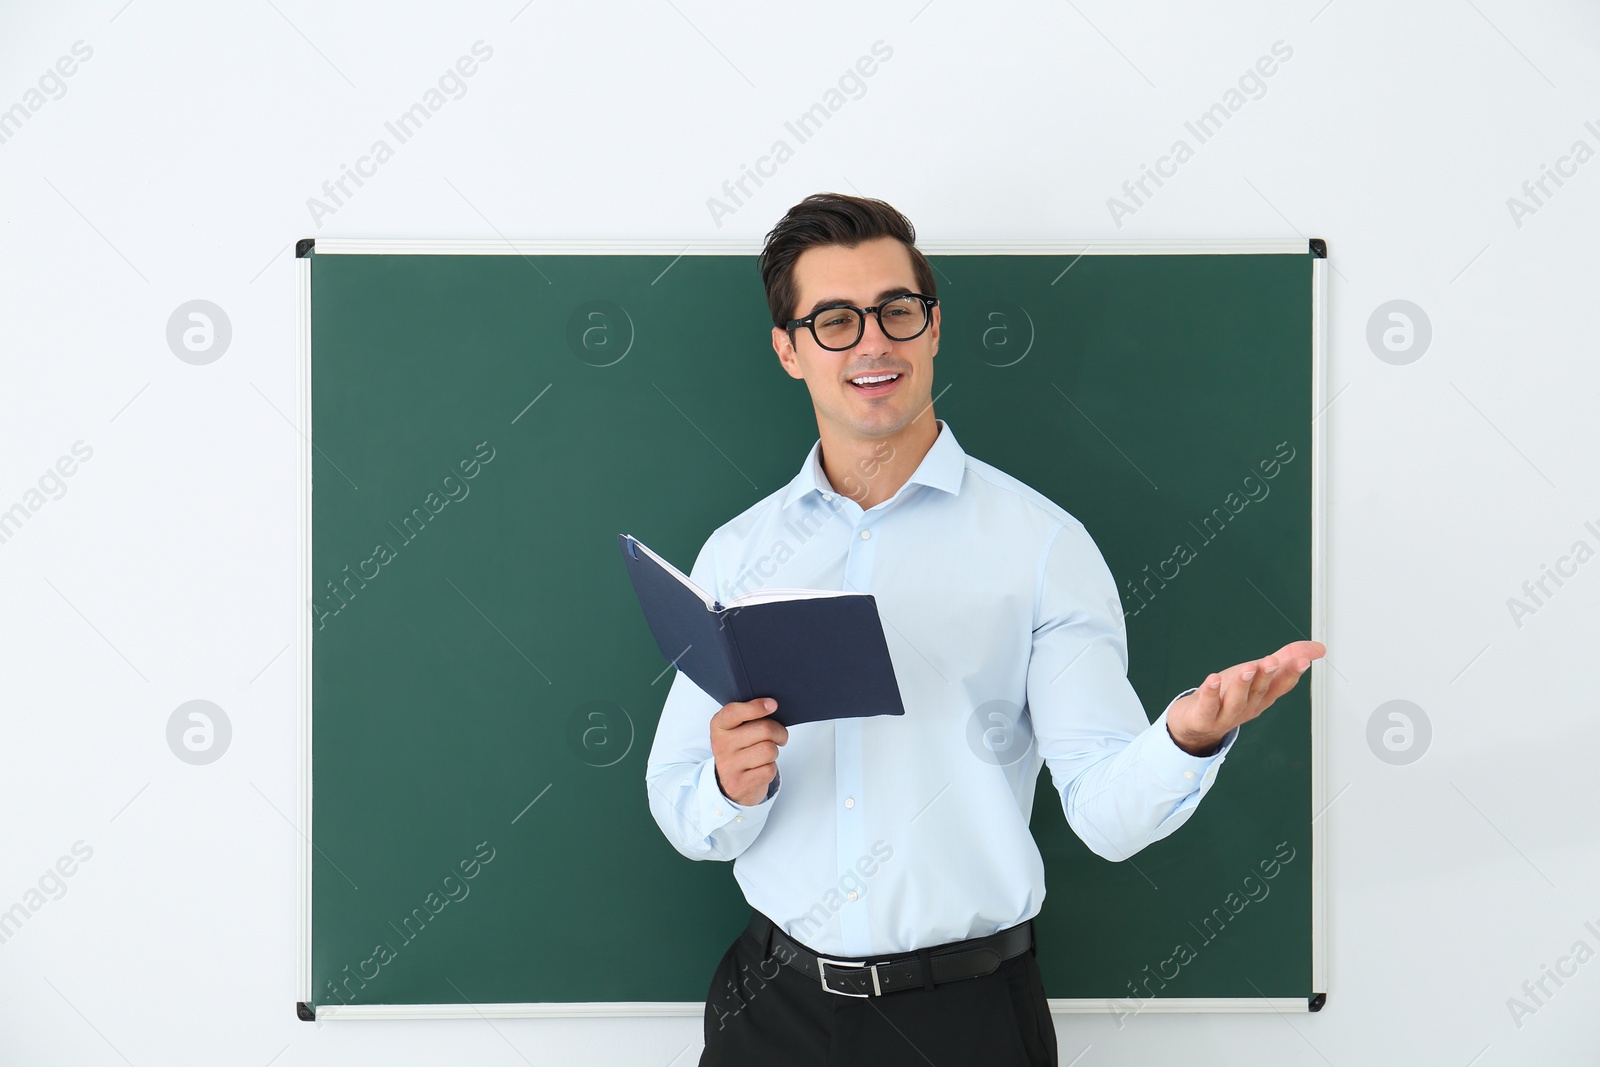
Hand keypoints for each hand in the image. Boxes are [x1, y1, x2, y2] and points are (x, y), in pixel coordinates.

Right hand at [710, 698, 787, 806]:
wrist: (729, 783)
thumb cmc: (739, 750)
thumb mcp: (736, 729)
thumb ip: (749, 716)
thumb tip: (772, 706)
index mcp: (719, 726)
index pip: (735, 712)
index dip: (756, 707)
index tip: (773, 704)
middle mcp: (721, 744)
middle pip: (764, 729)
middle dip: (779, 732)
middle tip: (779, 736)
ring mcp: (729, 765)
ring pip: (769, 750)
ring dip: (774, 752)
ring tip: (767, 753)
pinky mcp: (739, 783)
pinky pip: (769, 770)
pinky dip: (771, 768)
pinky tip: (761, 767)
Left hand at [1167, 640, 1326, 755]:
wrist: (1198, 722)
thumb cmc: (1230, 693)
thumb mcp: (1260, 673)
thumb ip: (1287, 658)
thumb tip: (1319, 648)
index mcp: (1264, 695)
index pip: (1281, 684)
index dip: (1292, 673)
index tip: (1304, 661)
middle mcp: (1248, 706)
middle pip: (1259, 690)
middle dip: (1267, 676)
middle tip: (1272, 661)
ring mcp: (1227, 714)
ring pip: (1236, 700)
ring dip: (1242, 685)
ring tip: (1247, 668)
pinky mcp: (1204, 716)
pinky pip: (1208, 705)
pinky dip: (1210, 693)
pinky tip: (1212, 679)